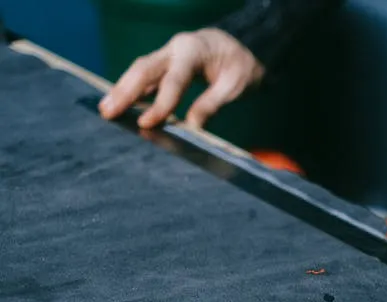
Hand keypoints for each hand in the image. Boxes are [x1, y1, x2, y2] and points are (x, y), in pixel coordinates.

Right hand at [98, 28, 263, 128]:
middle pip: (145, 68)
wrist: (239, 49)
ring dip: (122, 90)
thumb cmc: (240, 67)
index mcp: (193, 50)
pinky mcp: (165, 64)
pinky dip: (133, 90)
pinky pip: (146, 77)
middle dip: (126, 91)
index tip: (146, 123)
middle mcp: (175, 48)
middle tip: (108, 112)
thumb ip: (212, 103)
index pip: (174, 80)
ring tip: (105, 110)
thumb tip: (192, 126)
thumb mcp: (235, 87)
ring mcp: (168, 54)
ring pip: (140, 71)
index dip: (160, 103)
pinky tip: (121, 105)